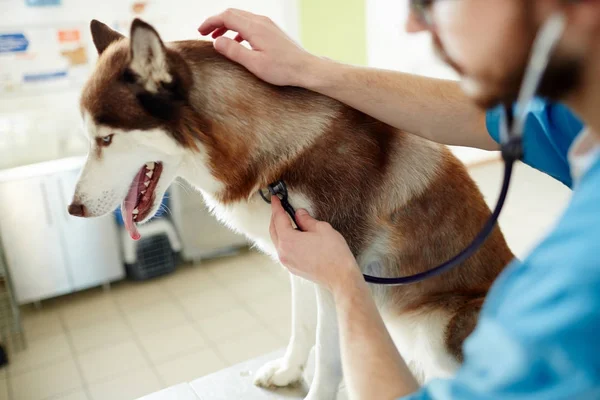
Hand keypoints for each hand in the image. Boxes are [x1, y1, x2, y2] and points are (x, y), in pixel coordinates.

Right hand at [198, 8, 320, 86]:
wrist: (306, 68)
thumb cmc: (282, 69)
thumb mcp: (254, 63)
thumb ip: (233, 51)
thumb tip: (216, 41)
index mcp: (254, 27)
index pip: (226, 16)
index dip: (210, 22)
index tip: (200, 32)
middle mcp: (261, 21)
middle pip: (232, 13)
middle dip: (216, 22)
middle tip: (205, 34)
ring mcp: (268, 24)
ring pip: (241, 18)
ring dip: (227, 26)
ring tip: (218, 39)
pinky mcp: (272, 30)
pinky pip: (250, 23)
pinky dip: (238, 29)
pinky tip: (237, 42)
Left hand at [269, 196, 360, 291]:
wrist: (340, 277)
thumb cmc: (334, 254)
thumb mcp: (321, 229)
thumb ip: (306, 220)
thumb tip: (299, 214)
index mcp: (288, 240)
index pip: (278, 218)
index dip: (276, 206)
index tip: (275, 199)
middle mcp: (283, 252)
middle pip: (274, 230)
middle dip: (275, 217)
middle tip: (279, 207)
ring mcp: (287, 262)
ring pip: (277, 241)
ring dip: (279, 229)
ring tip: (287, 220)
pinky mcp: (292, 268)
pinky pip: (283, 250)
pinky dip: (285, 241)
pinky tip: (293, 236)